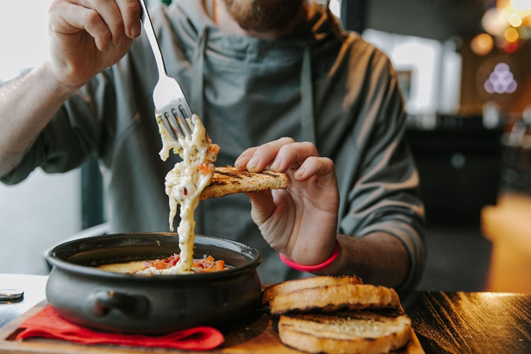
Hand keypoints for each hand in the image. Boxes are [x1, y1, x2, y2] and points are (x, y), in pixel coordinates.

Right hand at [47, 0, 140, 87]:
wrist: (81, 68)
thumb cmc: (100, 48)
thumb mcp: (123, 31)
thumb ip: (129, 16)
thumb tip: (136, 8)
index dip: (131, 6)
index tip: (136, 29)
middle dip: (126, 14)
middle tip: (130, 34)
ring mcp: (68, 0)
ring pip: (101, 1)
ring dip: (115, 26)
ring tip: (114, 41)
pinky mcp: (59, 12)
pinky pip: (90, 17)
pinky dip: (102, 34)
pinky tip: (101, 44)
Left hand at [235, 137, 339, 264]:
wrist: (303, 254)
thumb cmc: (284, 232)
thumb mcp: (263, 215)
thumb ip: (257, 196)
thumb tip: (242, 179)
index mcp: (279, 175)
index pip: (267, 153)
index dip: (252, 153)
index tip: (239, 165)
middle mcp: (296, 172)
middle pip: (286, 145)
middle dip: (268, 150)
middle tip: (254, 166)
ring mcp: (313, 178)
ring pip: (307, 148)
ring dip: (289, 153)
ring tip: (277, 167)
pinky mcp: (329, 187)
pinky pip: (326, 165)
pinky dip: (313, 165)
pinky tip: (299, 177)